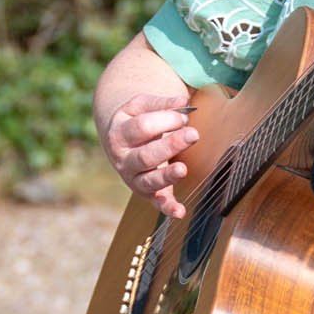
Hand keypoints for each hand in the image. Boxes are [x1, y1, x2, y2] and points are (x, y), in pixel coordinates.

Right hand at [102, 92, 199, 218]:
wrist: (119, 141)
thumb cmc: (135, 120)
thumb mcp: (140, 107)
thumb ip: (162, 103)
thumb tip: (184, 101)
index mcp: (119, 134)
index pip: (142, 127)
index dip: (165, 121)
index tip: (184, 116)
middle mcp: (124, 160)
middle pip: (146, 155)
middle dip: (171, 145)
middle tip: (193, 134)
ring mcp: (134, 178)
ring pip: (150, 180)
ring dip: (167, 176)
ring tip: (182, 169)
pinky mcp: (147, 193)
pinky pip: (157, 202)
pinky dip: (168, 209)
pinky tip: (180, 211)